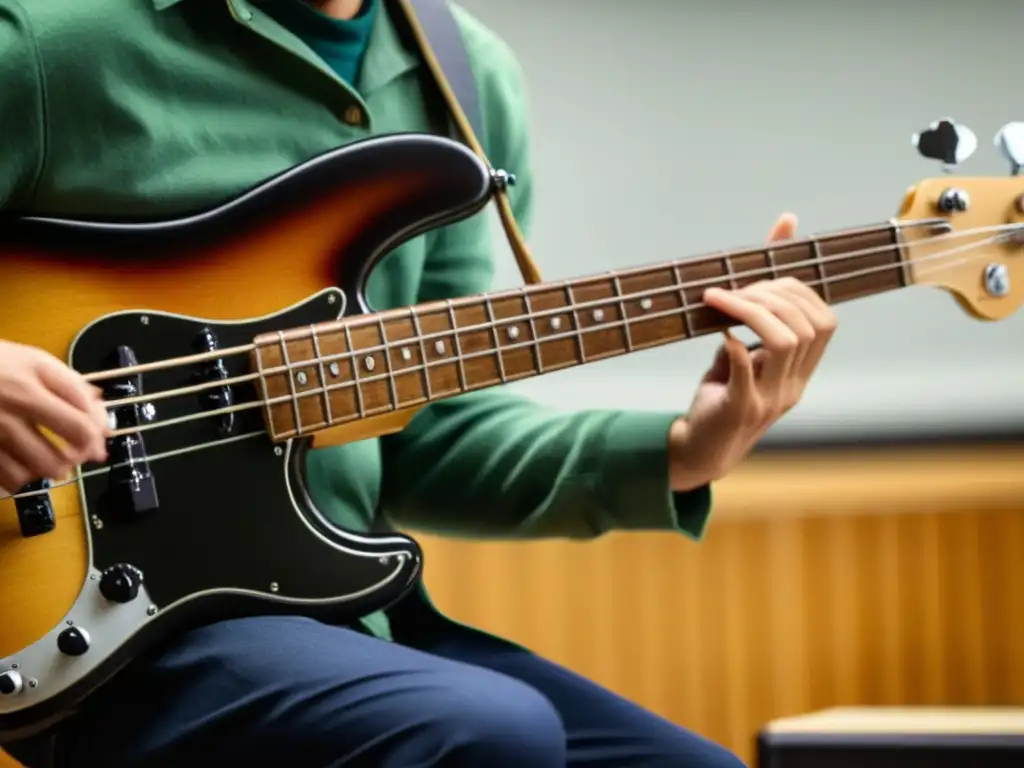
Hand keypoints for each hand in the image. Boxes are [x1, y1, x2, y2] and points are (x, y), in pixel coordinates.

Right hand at [0, 340, 108, 493]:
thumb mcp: (36, 361)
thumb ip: (73, 387)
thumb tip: (102, 416)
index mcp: (30, 389)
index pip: (80, 427)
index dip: (96, 437)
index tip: (97, 438)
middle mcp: (8, 414)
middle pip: (60, 457)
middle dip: (76, 458)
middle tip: (76, 452)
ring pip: (34, 473)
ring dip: (50, 469)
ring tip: (50, 458)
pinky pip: (8, 480)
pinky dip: (22, 478)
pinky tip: (23, 464)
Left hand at [668, 213, 836, 490]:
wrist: (700, 449)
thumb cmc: (722, 392)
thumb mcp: (742, 345)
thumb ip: (758, 305)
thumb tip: (785, 227)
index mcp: (800, 371)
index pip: (824, 321)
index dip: (798, 291)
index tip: (761, 281)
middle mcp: (792, 386)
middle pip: (806, 326)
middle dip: (772, 296)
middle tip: (733, 291)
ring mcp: (768, 400)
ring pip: (783, 342)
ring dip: (751, 311)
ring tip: (719, 300)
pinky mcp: (738, 410)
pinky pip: (744, 372)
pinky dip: (733, 344)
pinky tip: (717, 330)